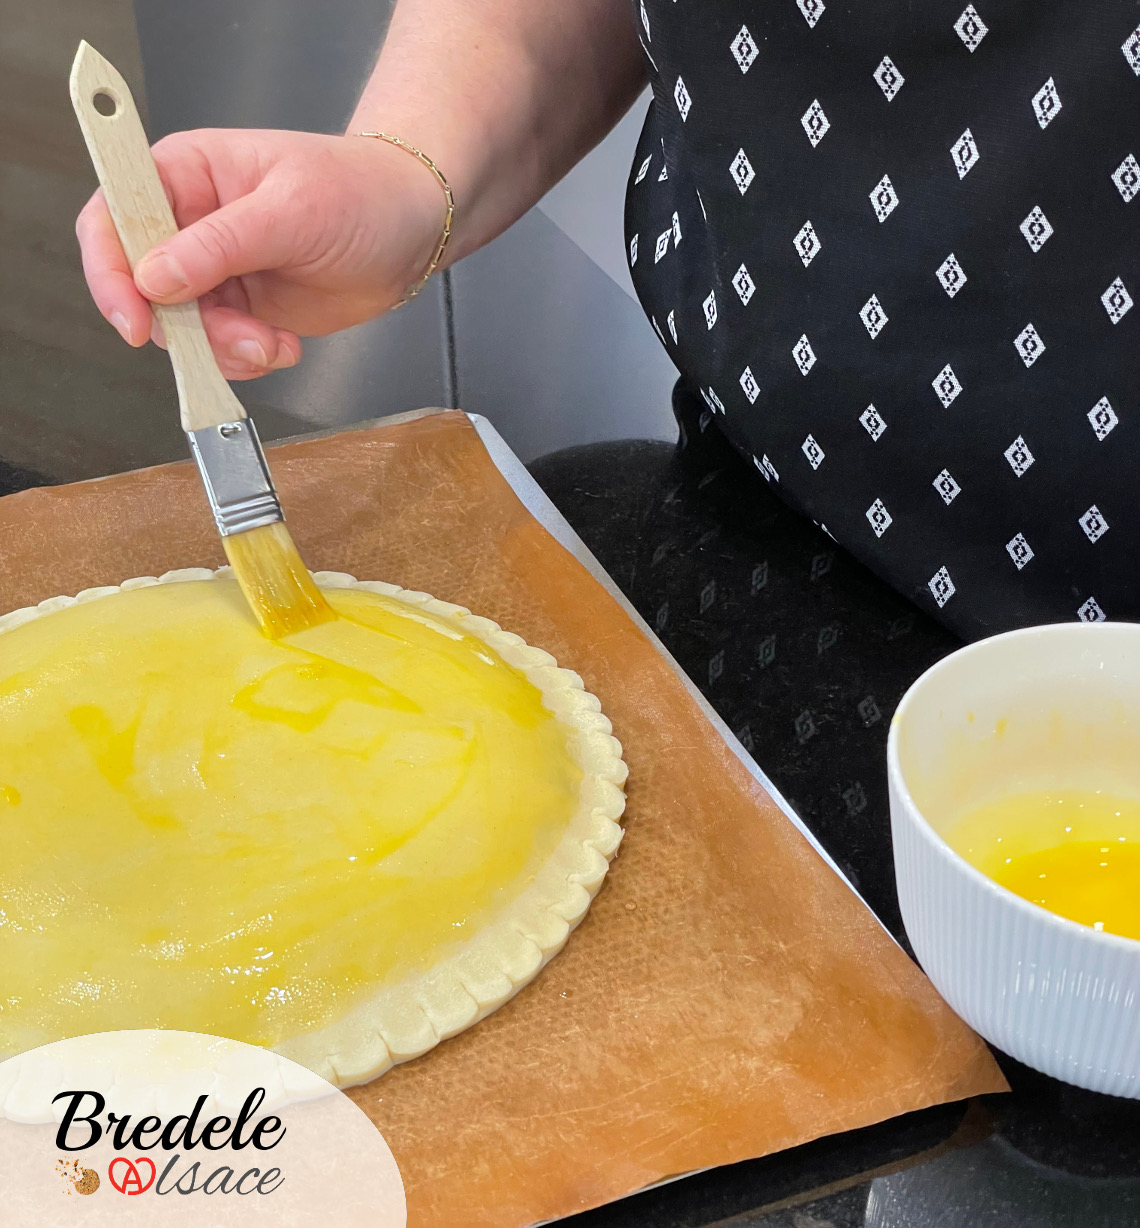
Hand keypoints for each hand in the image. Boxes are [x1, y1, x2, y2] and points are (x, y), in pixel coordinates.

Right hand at [76, 128, 448, 378]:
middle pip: (141, 287)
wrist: (412, 229)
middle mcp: (190, 224)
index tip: (133, 316)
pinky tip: (283, 347)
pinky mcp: (243, 310)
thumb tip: (153, 277)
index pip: (114, 216)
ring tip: (272, 344)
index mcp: (185, 174)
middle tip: (237, 339)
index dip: (110, 269)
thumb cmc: (359, 192)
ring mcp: (215, 272)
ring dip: (223, 349)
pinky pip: (219, 348)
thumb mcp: (290, 210)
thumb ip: (220, 244)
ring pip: (182, 328)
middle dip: (184, 326)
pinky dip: (247, 359)